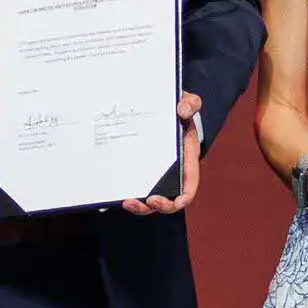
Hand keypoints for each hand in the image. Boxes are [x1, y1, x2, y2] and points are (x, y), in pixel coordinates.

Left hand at [121, 92, 206, 214]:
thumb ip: (190, 103)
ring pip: (151, 199)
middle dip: (156, 206)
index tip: (172, 201)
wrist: (163, 107)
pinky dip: (130, 193)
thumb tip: (184, 109)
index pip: (189, 185)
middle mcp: (174, 171)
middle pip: (169, 199)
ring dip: (140, 206)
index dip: (182, 198)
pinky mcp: (144, 170)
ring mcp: (158, 173)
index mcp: (187, 159)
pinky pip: (138, 187)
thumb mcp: (187, 102)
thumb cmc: (178, 107)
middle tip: (139, 202)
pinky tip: (118, 192)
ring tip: (126, 202)